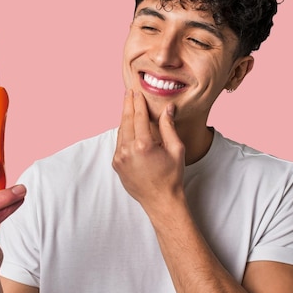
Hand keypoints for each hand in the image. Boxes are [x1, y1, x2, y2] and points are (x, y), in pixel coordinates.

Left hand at [112, 90, 185, 215]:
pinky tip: (128, 126)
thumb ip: (168, 126)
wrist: (160, 200)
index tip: (137, 92)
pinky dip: (123, 133)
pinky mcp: (116, 164)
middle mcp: (127, 151)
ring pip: (121, 131)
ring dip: (125, 118)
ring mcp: (119, 158)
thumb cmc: (172, 176)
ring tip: (128, 106)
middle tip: (129, 93)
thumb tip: (168, 108)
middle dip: (128, 105)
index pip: (139, 117)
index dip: (138, 103)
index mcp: (143, 145)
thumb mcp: (176, 149)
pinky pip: (119, 143)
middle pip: (126, 121)